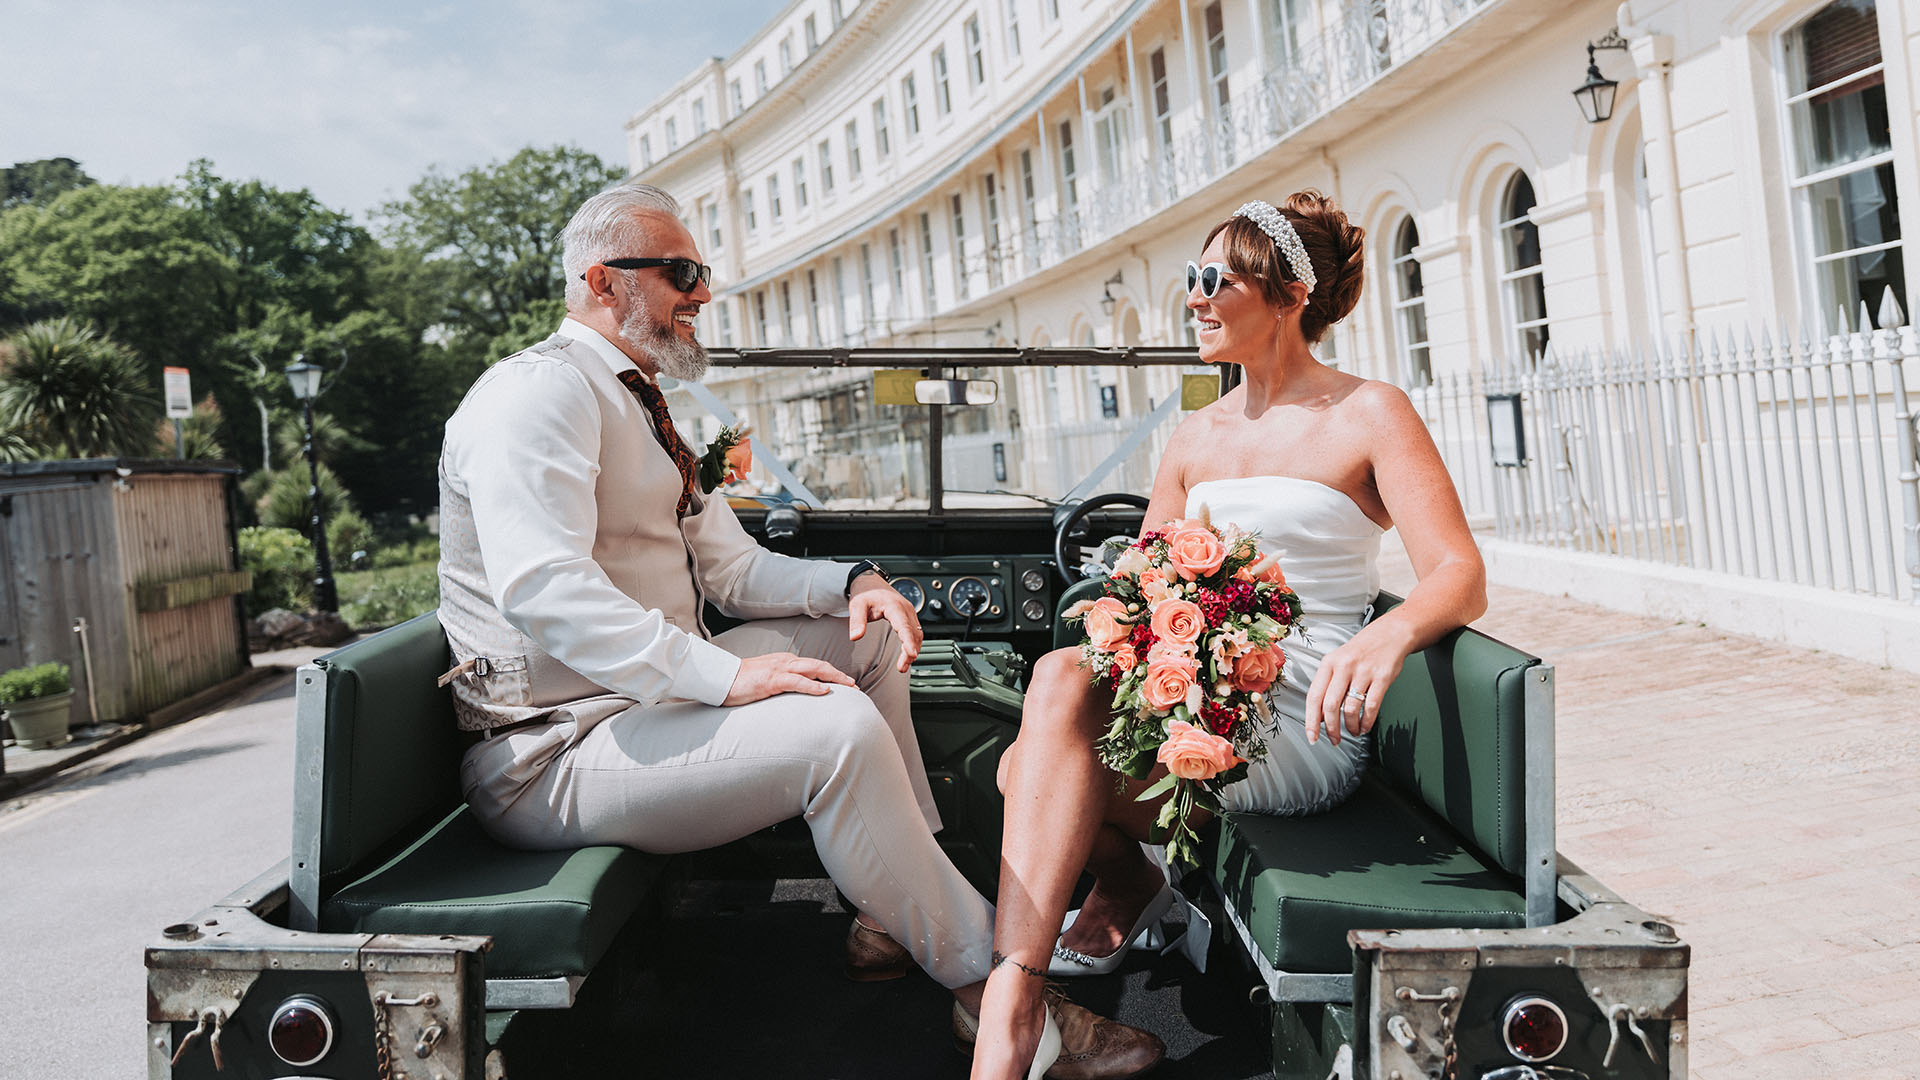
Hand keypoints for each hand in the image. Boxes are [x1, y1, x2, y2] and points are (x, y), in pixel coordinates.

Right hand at [723, 652, 855, 705]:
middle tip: (855, 686)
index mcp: (785, 662)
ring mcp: (779, 669)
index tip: (846, 684)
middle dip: (839, 674)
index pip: (814, 666)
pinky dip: (813, 685)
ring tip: (849, 687)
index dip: (832, 673)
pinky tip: (825, 691)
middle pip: (819, 665)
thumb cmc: (741, 683)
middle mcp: (785, 661)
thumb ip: (781, 685)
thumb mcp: (766, 682)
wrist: (720, 678)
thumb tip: (795, 696)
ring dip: (834, 677)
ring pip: (813, 669)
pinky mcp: (771, 679)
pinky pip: (797, 681)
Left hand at [848, 572, 922, 671]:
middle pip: (914, 633)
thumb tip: (855, 637)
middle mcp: (906, 609)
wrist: (870, 582)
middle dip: (910, 651)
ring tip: (903, 665)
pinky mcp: (909, 617)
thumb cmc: (866, 593)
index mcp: (895, 606)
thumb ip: (857, 621)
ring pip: (918, 634)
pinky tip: (907, 655)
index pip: (905, 626)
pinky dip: (913, 644)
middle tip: (902, 667)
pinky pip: (915, 632)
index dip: (909, 641)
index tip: (911, 654)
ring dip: (913, 649)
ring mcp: (909, 613)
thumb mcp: (857, 605)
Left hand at [1302, 622, 1410, 746]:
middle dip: (1331, 728)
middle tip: (1334, 740)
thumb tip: (1319, 716)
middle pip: (1331, 705)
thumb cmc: (1361, 651)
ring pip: (1351, 709)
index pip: (1314, 696)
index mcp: (1328, 663)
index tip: (1312, 736)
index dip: (1311, 720)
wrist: (1390, 634)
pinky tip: (1365, 726)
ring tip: (1353, 732)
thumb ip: (1327, 685)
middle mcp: (1344, 666)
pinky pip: (1371, 706)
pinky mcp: (1383, 677)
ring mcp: (1364, 671)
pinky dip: (1367, 722)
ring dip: (1351, 727)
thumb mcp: (1338, 661)